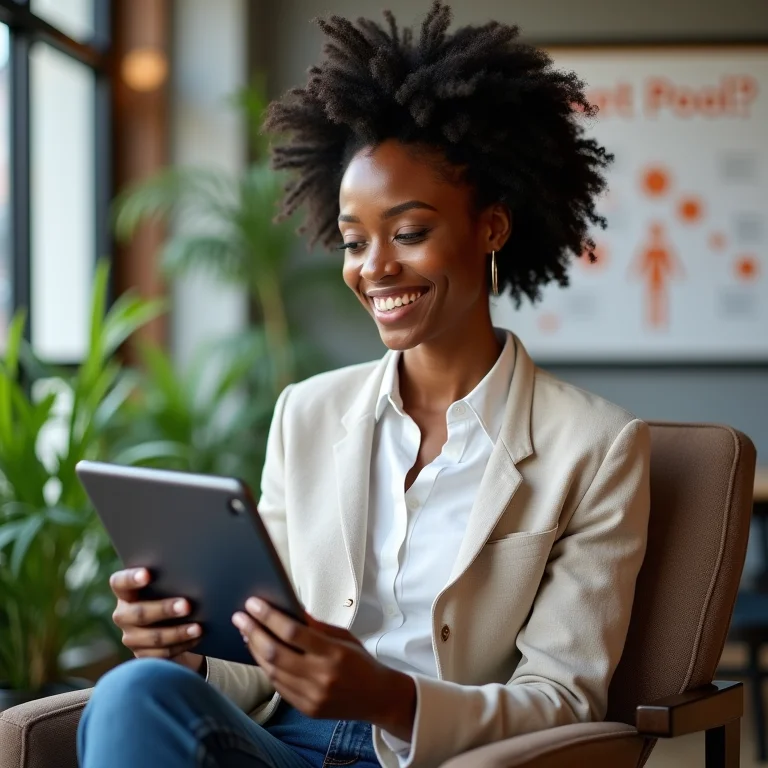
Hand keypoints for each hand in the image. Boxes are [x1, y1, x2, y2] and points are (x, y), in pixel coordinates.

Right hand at [110, 567, 204, 674]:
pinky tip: (196, 638)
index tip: (148, 574)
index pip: (120, 582)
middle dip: (164, 609)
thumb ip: (170, 579)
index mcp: (125, 591)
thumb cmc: (171, 591)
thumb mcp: (167, 584)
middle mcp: (123, 614)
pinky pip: (162, 653)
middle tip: (187, 606)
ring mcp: (131, 636)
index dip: (132, 578)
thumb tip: (191, 573)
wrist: (172, 621)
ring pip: (153, 637)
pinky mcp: (142, 654)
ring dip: (177, 633)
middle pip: (139, 613)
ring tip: (198, 628)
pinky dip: (181, 645)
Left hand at [233, 598, 415, 739]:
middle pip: (276, 653)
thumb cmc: (361, 662)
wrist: (378, 697)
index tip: (253, 604)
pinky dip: (267, 668)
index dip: (269, 616)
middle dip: (253, 632)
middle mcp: (321, 677)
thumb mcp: (344, 636)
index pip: (292, 632)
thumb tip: (289, 608)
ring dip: (255, 650)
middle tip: (239, 617)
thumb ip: (316, 625)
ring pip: (272, 672)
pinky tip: (260, 653)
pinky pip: (278, 687)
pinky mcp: (306, 710)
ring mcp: (312, 696)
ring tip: (246, 633)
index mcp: (333, 653)